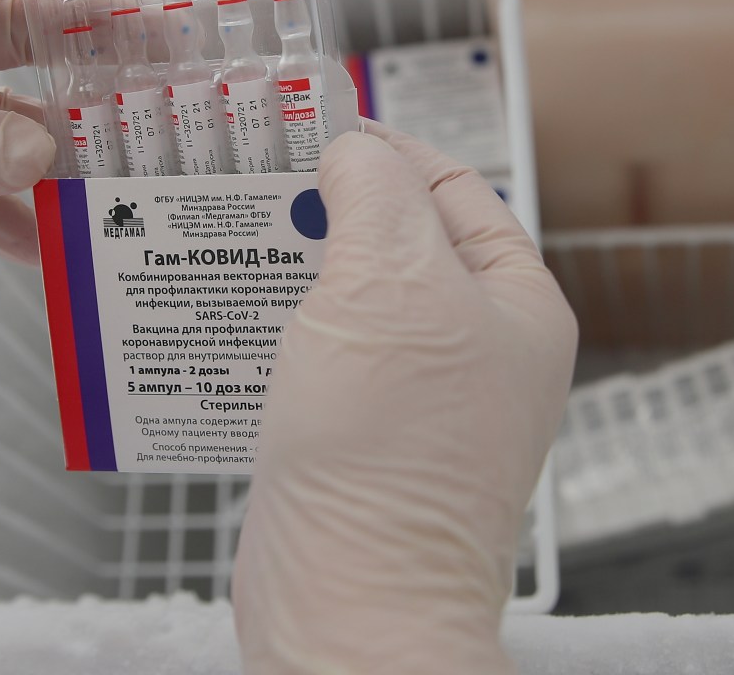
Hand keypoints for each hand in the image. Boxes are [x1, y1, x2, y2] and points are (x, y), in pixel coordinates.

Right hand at [233, 121, 577, 673]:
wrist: (353, 603)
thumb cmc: (393, 453)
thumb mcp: (391, 286)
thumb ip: (377, 195)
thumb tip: (355, 151)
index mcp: (515, 301)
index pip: (453, 187)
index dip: (383, 150)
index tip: (310, 130)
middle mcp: (473, 346)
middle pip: (393, 241)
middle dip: (321, 210)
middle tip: (249, 185)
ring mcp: (415, 396)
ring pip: (344, 301)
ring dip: (284, 270)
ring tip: (219, 243)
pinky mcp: (357, 437)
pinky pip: (312, 360)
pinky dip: (267, 332)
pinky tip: (218, 318)